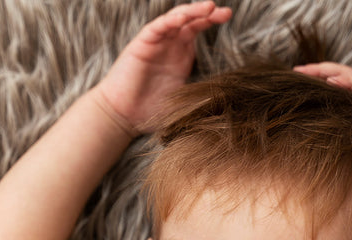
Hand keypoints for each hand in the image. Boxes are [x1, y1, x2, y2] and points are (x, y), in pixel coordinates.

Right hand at [94, 1, 232, 136]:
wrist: (123, 117)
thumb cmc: (150, 112)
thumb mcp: (184, 102)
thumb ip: (202, 96)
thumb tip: (228, 99)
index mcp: (181, 55)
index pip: (198, 30)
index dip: (212, 20)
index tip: (228, 16)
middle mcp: (169, 45)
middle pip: (190, 20)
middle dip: (208, 13)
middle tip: (226, 12)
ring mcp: (156, 43)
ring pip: (175, 19)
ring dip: (192, 11)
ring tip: (209, 7)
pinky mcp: (141, 44)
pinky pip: (157, 27)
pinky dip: (170, 21)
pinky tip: (183, 18)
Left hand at [294, 62, 351, 146]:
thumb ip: (339, 131)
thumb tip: (311, 138)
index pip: (332, 84)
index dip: (314, 81)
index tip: (292, 81)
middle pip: (337, 74)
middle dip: (316, 71)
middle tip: (296, 70)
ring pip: (348, 74)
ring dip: (328, 71)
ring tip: (310, 71)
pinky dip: (347, 81)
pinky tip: (333, 81)